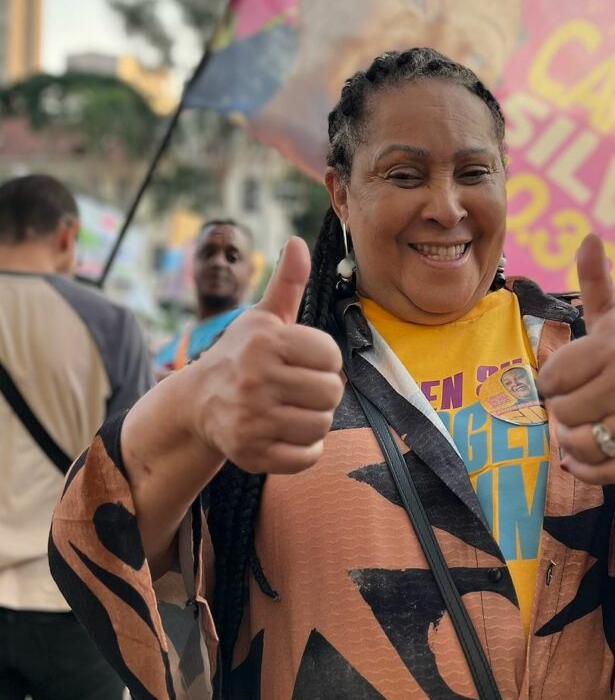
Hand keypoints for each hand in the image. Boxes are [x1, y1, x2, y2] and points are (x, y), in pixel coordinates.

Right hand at [187, 236, 343, 474]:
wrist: (198, 403)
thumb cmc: (241, 355)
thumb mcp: (262, 317)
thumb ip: (287, 283)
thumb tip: (299, 242)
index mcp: (264, 343)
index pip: (331, 356)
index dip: (324, 360)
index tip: (304, 361)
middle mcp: (255, 379)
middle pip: (331, 393)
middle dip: (322, 391)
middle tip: (301, 388)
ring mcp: (251, 419)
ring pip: (321, 425)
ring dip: (314, 420)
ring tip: (293, 409)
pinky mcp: (251, 454)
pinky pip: (307, 457)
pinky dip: (305, 450)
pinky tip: (287, 434)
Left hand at [536, 233, 614, 483]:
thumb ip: (595, 279)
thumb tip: (589, 236)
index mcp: (613, 349)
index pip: (550, 379)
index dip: (553, 381)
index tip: (570, 377)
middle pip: (559, 412)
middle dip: (563, 409)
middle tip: (582, 400)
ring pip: (573, 443)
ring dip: (570, 438)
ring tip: (587, 422)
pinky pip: (596, 471)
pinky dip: (583, 468)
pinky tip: (584, 454)